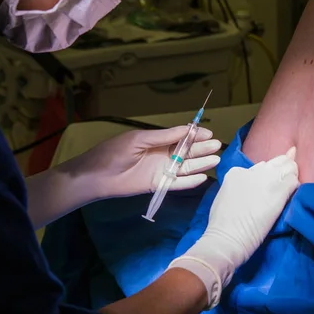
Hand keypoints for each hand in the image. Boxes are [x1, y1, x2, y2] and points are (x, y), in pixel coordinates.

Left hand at [72, 126, 221, 198]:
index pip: (181, 137)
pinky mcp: (158, 185)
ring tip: (215, 160)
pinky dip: (189, 182)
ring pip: (185, 167)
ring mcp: (161, 171)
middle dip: (202, 149)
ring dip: (200, 164)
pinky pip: (177, 184)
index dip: (195, 135)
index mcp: (157, 140)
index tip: (209, 134)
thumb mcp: (139, 140)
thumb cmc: (113, 153)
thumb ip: (164, 136)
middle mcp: (162, 155)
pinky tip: (202, 178)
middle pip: (187, 152)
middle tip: (217, 146)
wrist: (95, 176)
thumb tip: (187, 128)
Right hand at [169, 147, 299, 308]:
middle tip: (288, 174)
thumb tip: (252, 184)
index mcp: (237, 171)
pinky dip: (295, 186)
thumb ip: (239, 186)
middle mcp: (254, 171)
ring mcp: (268, 179)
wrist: (228, 236)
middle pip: (276, 162)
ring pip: (289, 168)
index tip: (271, 180)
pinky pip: (294, 182)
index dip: (268, 173)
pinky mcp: (280, 191)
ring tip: (292, 184)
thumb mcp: (225, 195)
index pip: (260, 166)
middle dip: (284, 166)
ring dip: (292, 175)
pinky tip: (293, 193)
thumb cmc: (221, 223)